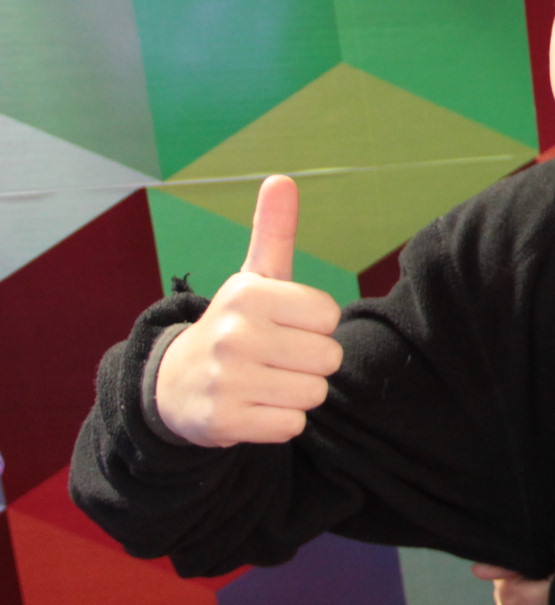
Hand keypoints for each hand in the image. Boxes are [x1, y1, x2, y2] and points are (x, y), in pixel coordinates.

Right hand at [153, 177, 344, 446]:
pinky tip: (252, 406)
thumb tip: (282, 179)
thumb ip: (274, 231)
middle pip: (327, 358)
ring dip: (296, 393)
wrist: (175, 386)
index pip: (329, 316)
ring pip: (314, 394)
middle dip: (309, 362)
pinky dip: (279, 422)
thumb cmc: (235, 325)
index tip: (282, 325)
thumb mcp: (253, 278)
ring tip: (263, 380)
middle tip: (273, 357)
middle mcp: (234, 334)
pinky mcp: (223, 421)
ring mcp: (226, 379)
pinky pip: (292, 425)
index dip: (313, 325)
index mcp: (248, 294)